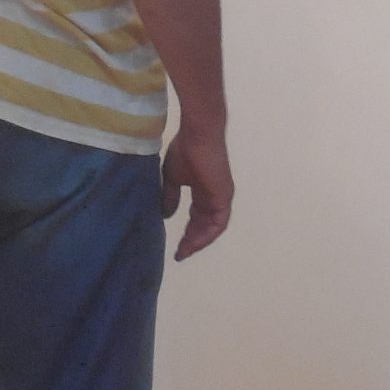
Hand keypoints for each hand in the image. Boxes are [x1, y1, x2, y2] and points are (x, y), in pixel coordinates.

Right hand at [161, 124, 233, 259]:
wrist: (198, 136)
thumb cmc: (186, 150)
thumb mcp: (173, 178)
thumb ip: (171, 196)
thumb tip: (166, 215)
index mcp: (204, 190)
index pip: (197, 216)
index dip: (187, 231)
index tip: (176, 245)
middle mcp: (215, 196)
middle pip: (205, 225)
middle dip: (192, 240)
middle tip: (179, 254)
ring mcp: (221, 197)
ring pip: (212, 227)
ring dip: (199, 241)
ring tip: (185, 252)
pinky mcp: (224, 197)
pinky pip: (218, 223)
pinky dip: (207, 235)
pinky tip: (194, 243)